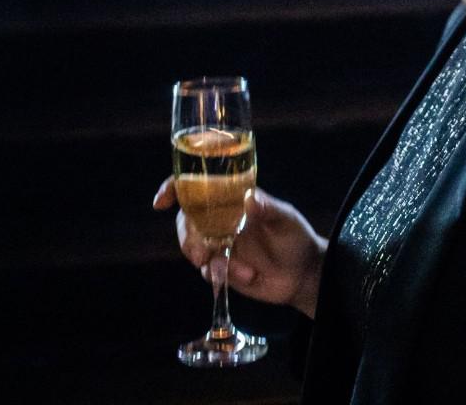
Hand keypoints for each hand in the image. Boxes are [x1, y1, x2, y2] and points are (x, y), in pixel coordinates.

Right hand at [154, 179, 327, 318]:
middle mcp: (221, 220)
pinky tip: (246, 277)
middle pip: (186, 220)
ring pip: (192, 247)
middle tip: (201, 253)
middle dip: (187, 236)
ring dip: (205, 259)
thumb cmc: (296, 238)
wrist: (303, 275)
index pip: (197, 188)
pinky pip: (207, 271)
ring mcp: (219, 245)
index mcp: (233, 200)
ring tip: (227, 269)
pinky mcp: (222, 269)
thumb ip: (269, 209)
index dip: (175, 189)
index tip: (162, 200)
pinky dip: (220, 276)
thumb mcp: (287, 220)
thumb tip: (250, 198)